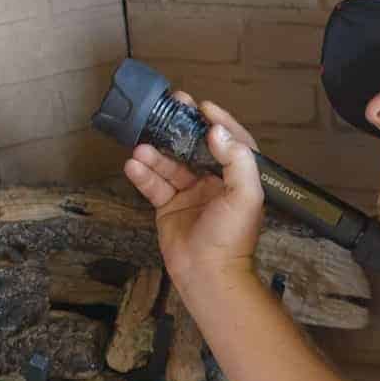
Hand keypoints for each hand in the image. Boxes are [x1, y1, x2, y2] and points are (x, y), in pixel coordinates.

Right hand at [121, 95, 264, 288]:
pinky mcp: (169, 207)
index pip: (229, 142)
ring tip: (141, 146)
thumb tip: (218, 131)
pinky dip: (143, 174)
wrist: (208, 274)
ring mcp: (189, 193)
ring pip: (170, 164)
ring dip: (155, 153)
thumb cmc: (231, 237)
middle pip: (195, 147)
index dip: (218, 122)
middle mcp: (213, 182)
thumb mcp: (245, 195)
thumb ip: (238, 160)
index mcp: (236, 178)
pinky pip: (154, 185)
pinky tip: (133, 165)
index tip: (203, 106)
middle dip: (181, 128)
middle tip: (169, 106)